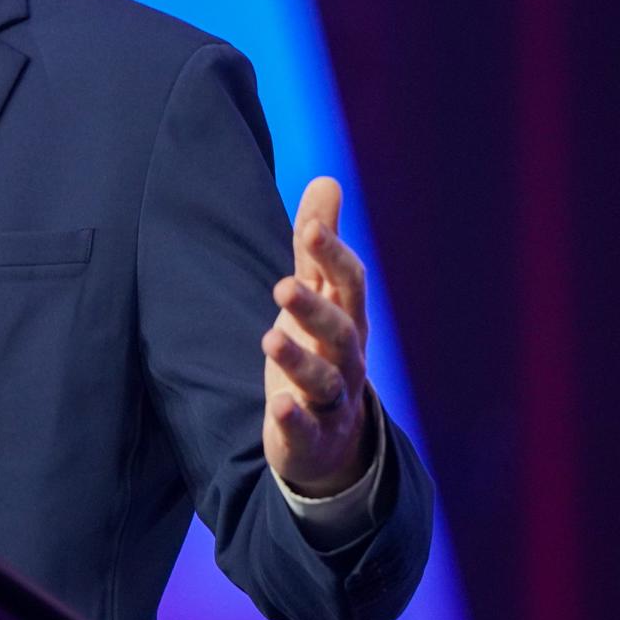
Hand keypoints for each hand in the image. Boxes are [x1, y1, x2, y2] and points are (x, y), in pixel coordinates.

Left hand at [261, 176, 371, 496]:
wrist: (334, 440)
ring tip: (270, 339)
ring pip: (324, 380)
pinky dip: (295, 419)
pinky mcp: (312, 436)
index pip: (349, 284)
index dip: (333, 255)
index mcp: (348, 318)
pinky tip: (278, 406)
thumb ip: (317, 245)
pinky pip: (308, 429)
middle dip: (314, 308)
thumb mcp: (320, 295)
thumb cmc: (323, 351)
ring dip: (299, 361)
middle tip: (282, 286)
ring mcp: (333, 400)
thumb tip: (327, 180)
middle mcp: (347, 358)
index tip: (311, 226)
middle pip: (339, 330)